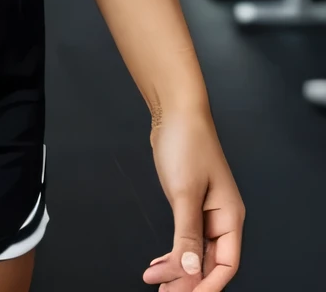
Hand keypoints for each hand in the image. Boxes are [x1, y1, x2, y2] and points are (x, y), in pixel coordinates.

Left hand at [142, 109, 243, 289]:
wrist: (175, 111)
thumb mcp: (185, 192)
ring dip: (178, 269)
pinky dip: (173, 252)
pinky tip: (159, 263)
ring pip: (195, 252)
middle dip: (188, 280)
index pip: (226, 264)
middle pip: (209, 262)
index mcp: (229, 216)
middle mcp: (220, 218)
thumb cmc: (187, 143)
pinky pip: (185, 238)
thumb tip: (191, 270)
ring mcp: (204, 211)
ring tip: (156, 283)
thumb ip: (188, 234)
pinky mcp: (189, 204)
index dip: (208, 284)